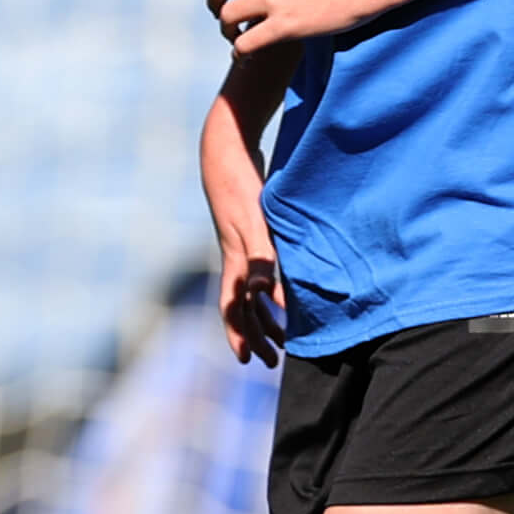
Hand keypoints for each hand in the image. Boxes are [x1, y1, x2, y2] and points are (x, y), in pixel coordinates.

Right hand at [212, 192, 289, 366]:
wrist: (228, 151)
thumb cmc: (242, 187)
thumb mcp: (254, 225)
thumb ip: (261, 260)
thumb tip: (264, 296)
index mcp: (236, 263)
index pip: (234, 309)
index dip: (239, 336)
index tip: (247, 361)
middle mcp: (236, 260)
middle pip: (243, 308)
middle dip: (257, 335)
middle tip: (273, 361)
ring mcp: (242, 246)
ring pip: (252, 293)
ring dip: (266, 316)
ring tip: (283, 336)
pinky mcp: (250, 231)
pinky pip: (260, 272)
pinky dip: (272, 288)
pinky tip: (286, 290)